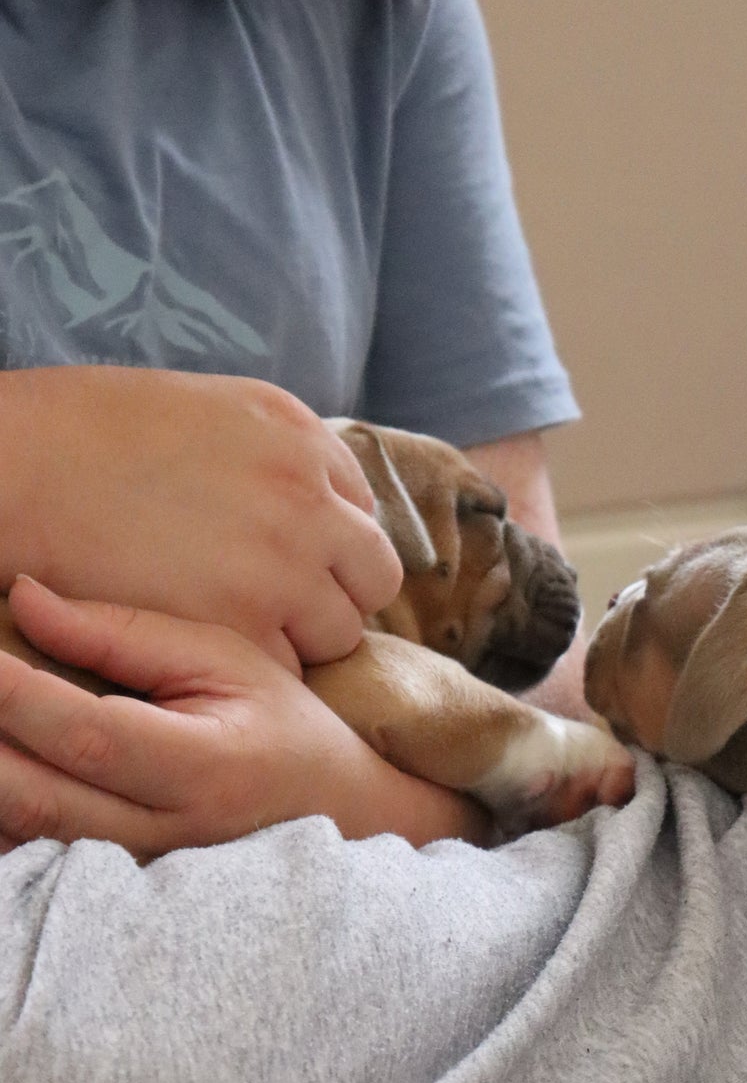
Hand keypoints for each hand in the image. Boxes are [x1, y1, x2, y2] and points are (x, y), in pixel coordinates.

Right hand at [0, 367, 403, 671]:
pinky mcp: (244, 626)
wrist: (8, 470)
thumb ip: (269, 455)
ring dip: (302, 639)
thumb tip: (310, 500)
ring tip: (237, 634)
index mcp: (297, 432)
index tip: (290, 561)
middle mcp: (306, 496)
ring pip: (340, 632)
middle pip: (374, 576)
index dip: (327, 543)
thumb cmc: (78, 436)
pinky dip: (256, 671)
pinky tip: (210, 655)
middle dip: (336, 594)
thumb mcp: (200, 411)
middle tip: (280, 609)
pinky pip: (288, 671)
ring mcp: (283, 566)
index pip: (361, 508)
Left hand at [0, 577, 488, 855]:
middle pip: (35, 795)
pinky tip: (6, 755)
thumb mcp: (226, 658)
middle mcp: (168, 834)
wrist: (339, 815)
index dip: (14, 692)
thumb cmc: (283, 726)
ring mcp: (139, 872)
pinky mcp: (118, 887)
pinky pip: (31, 854)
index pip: (87, 733)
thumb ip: (125, 633)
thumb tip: (23, 599)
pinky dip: (4, 809)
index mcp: (206, 769)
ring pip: (23, 832)